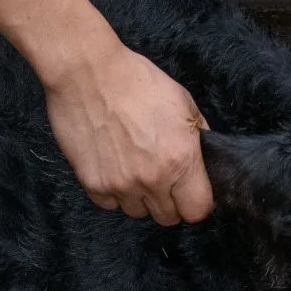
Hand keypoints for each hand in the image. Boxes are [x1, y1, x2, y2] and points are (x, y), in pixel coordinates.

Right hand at [44, 43, 214, 224]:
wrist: (88, 73)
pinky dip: (112, 191)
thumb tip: (203, 158)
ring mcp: (121, 184)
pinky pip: (109, 204)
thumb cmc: (135, 81)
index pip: (198, 210)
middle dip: (168, 201)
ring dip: (139, 196)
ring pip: (137, 212)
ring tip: (132, 166)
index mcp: (181, 159)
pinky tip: (112, 165)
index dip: (196, 202)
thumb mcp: (182, 102)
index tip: (190, 192)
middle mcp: (153, 178)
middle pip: (168, 217)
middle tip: (160, 177)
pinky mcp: (93, 183)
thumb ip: (198, 136)